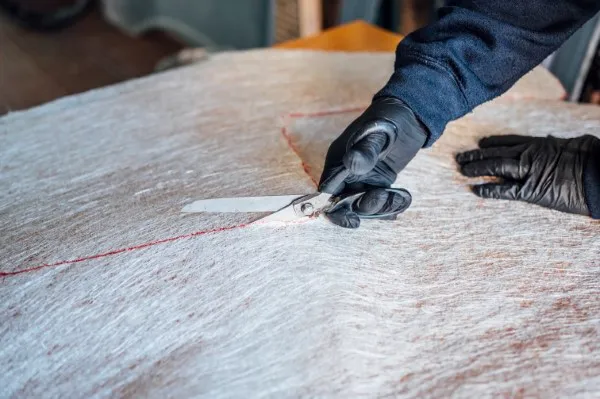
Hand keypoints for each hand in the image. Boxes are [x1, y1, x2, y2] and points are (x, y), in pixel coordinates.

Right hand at [318, 97, 427, 227]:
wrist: (412, 115)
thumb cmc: (390, 120)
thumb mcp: (378, 134)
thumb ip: (365, 151)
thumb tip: (351, 165)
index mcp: (339, 161)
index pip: (327, 192)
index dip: (336, 210)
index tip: (354, 221)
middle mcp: (347, 173)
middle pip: (345, 204)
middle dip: (364, 208)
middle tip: (382, 199)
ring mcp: (363, 178)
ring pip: (364, 205)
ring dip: (381, 207)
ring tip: (399, 195)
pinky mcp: (378, 182)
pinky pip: (379, 202)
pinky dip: (391, 205)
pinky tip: (402, 198)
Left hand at [456, 134, 599, 215]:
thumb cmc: (593, 158)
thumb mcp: (574, 144)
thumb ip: (557, 144)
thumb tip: (551, 140)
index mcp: (540, 143)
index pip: (510, 141)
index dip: (493, 142)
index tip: (481, 143)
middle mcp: (530, 154)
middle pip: (496, 152)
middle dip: (476, 155)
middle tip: (460, 157)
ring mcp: (528, 171)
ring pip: (495, 166)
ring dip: (476, 167)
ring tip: (462, 169)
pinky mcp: (531, 190)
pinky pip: (504, 190)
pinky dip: (489, 189)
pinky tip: (475, 189)